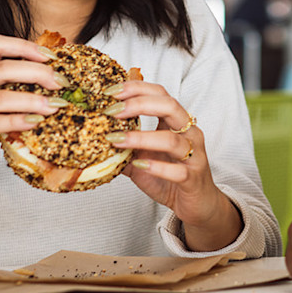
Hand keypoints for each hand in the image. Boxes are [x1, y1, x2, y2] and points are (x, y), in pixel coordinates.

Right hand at [0, 36, 66, 219]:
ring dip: (32, 100)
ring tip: (55, 105)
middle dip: (38, 72)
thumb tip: (43, 90)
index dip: (25, 46)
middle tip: (61, 82)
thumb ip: (0, 92)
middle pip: (4, 67)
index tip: (51, 56)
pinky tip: (35, 123)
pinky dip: (17, 121)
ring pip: (1, 96)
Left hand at [108, 81, 241, 251]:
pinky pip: (177, 171)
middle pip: (170, 106)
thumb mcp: (144, 159)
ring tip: (116, 140)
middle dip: (139, 104)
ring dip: (141, 138)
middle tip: (113, 110)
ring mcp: (194, 155)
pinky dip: (157, 167)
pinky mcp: (193, 178)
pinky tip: (139, 166)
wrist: (197, 204)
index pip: (160, 94)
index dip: (137, 88)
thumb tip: (94, 141)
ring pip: (172, 139)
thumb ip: (125, 149)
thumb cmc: (172, 178)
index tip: (111, 91)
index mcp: (176, 123)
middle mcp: (189, 133)